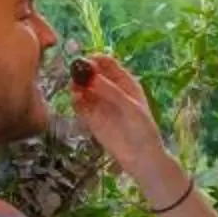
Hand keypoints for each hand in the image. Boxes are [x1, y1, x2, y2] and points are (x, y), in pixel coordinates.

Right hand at [66, 53, 170, 188]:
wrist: (140, 156)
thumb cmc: (142, 129)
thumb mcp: (131, 107)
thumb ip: (111, 92)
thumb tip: (91, 77)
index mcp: (124, 82)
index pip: (107, 63)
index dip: (96, 60)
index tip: (86, 62)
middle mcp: (110, 89)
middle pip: (92, 74)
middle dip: (82, 72)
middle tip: (76, 74)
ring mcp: (99, 103)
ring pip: (83, 88)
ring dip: (76, 86)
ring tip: (75, 90)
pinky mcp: (90, 118)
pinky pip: (79, 105)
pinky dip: (75, 101)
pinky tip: (75, 100)